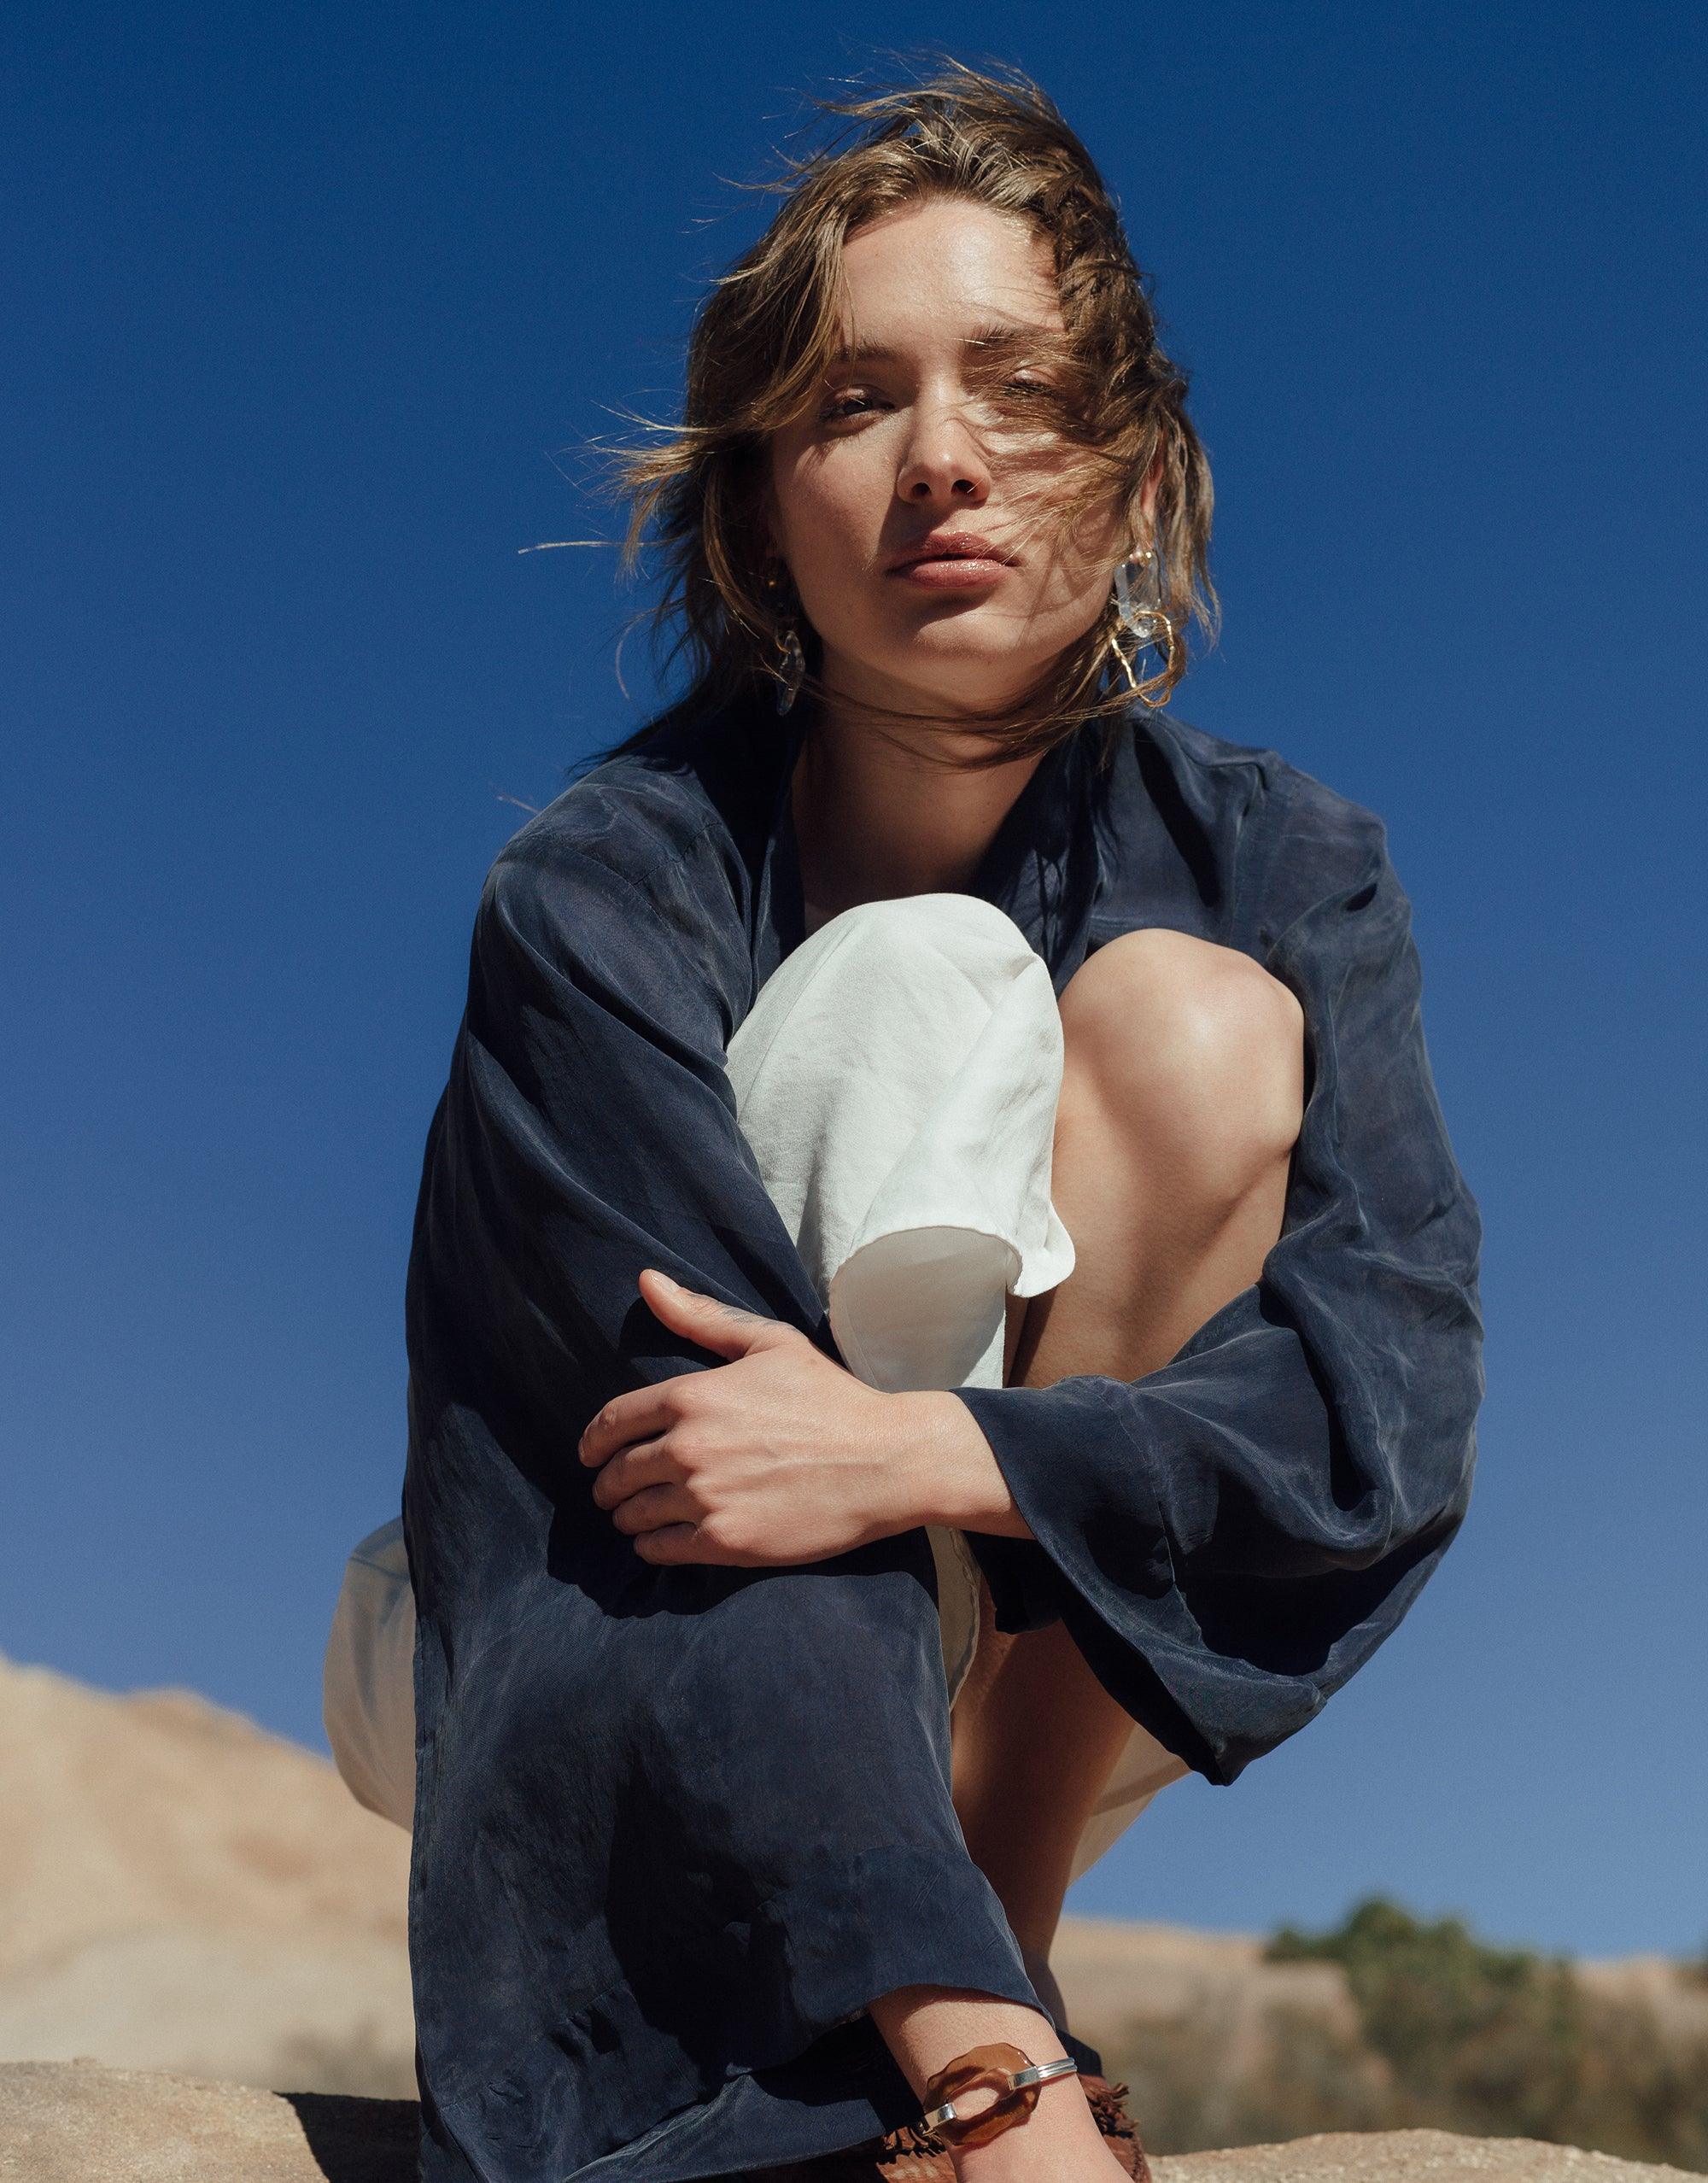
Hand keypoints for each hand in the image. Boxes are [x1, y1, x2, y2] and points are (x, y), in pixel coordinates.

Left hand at [577, 1269, 925, 1566]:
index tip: (590, 1454)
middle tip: (614, 1492)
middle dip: (608, 1484)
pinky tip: (662, 1539)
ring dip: (627, 1517)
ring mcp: (706, 1498)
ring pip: (632, 1515)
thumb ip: (701, 1317)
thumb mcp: (769, 1343)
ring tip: (637, 1517)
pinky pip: (659, 1550)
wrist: (885, 1461)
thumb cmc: (829, 1398)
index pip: (612, 1423)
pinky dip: (650, 1546)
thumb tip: (645, 1280)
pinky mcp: (726, 1542)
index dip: (593, 1442)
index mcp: (693, 1396)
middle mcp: (689, 1447)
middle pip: (617, 1474)